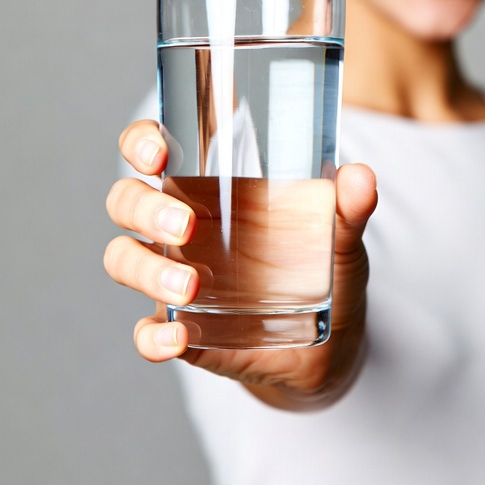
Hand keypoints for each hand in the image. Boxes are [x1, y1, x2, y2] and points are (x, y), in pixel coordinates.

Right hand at [104, 119, 376, 410]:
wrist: (333, 343)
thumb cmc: (325, 268)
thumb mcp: (341, 234)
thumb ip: (350, 206)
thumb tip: (360, 176)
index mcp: (212, 188)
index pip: (153, 149)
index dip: (140, 142)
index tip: (157, 153)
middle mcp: (183, 226)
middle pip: (127, 201)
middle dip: (144, 208)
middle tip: (185, 225)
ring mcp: (176, 277)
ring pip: (124, 260)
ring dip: (146, 270)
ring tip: (190, 285)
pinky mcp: (184, 329)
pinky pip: (147, 332)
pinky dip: (153, 337)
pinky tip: (178, 339)